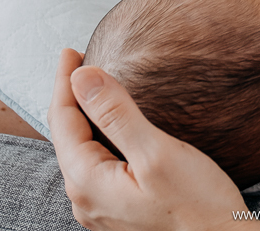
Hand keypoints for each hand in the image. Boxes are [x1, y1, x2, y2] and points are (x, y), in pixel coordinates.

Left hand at [48, 49, 259, 230]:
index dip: (65, 81)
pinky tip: (108, 127)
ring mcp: (99, 208)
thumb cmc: (197, 205)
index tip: (70, 50)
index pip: (62, 120)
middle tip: (78, 61)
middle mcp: (85, 199)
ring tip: (90, 88)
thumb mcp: (157, 152)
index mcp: (87, 182)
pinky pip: (95, 164)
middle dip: (70, 96)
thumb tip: (82, 76)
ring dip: (83, 116)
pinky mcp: (118, 209)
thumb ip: (116, 114)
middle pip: (66, 136)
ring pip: (80, 150)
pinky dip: (96, 136)